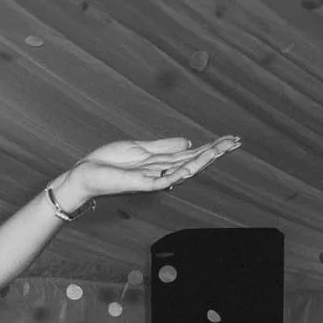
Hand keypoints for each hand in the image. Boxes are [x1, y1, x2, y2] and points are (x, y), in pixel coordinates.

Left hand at [53, 135, 239, 213]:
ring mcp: (153, 179)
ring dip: (203, 159)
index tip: (231, 139)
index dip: (212, 146)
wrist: (86, 175)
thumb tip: (189, 142)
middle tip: (236, 142)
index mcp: (162, 163)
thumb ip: (164, 146)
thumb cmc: (109, 163)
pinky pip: (165, 178)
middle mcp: (161, 172)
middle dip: (215, 151)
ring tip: (222, 149)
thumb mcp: (140, 148)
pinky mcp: (142, 184)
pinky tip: (194, 163)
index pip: (193, 153)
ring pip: (185, 169)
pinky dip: (180, 171)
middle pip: (194, 160)